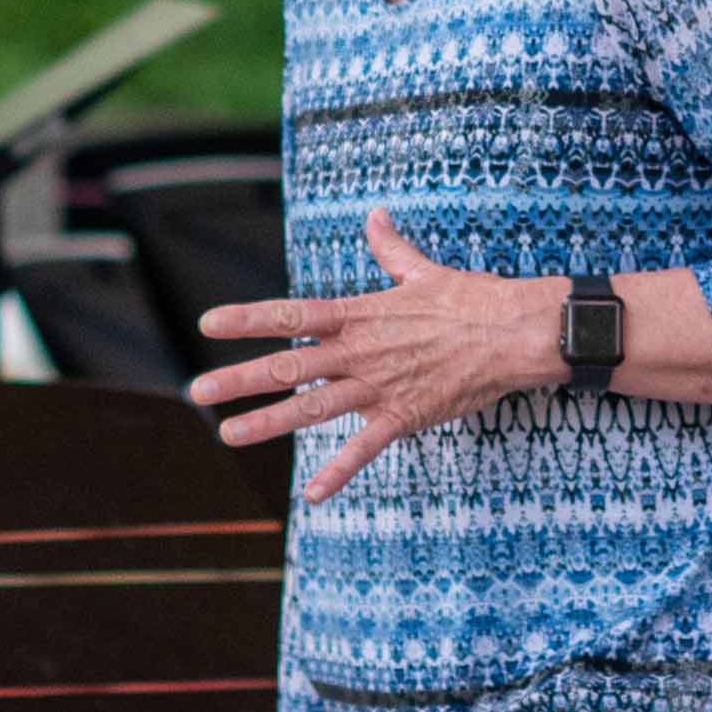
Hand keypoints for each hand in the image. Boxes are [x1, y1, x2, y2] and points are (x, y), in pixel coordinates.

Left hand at [188, 210, 556, 503]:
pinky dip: (340, 471)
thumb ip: (391, 250)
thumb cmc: (471, 300)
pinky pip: (365, 447)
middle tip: (197, 391)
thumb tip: (375, 216)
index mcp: (361, 315)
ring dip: (269, 423)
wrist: (513, 333)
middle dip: (240, 379)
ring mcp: (380, 386)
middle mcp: (360, 351)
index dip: (248, 319)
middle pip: (289, 366)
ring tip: (229, 434)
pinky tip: (312, 494)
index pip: (292, 315)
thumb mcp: (424, 270)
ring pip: (314, 408)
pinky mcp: (405, 415)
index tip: (208, 323)